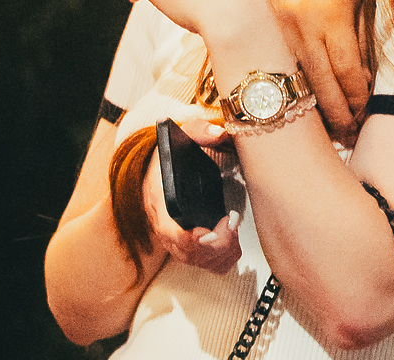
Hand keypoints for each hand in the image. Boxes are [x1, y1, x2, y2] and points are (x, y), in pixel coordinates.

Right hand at [142, 114, 242, 272]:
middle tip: (232, 226)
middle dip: (215, 245)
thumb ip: (200, 130)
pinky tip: (232, 244)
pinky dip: (221, 260)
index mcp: (158, 198)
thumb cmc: (173, 153)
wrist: (162, 165)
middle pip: (186, 252)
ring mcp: (174, 237)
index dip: (191, 238)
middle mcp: (163, 223)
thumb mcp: (183, 133)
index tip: (213, 230)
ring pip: (196, 261)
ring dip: (220, 253)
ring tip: (234, 233)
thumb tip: (218, 133)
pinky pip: (202, 263)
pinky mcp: (186, 244)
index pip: (169, 231)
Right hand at [260, 0, 368, 139]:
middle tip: (348, 135)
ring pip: (296, 83)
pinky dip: (290, 88)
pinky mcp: (259, 31)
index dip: (357, 98)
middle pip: (320, 86)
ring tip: (327, 130)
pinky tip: (299, 103)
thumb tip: (363, 75)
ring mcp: (275, 30)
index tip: (365, 112)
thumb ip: (361, 30)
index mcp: (330, 14)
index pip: (347, 71)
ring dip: (311, 109)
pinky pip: (277, 69)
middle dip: (336, 116)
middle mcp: (299, 26)